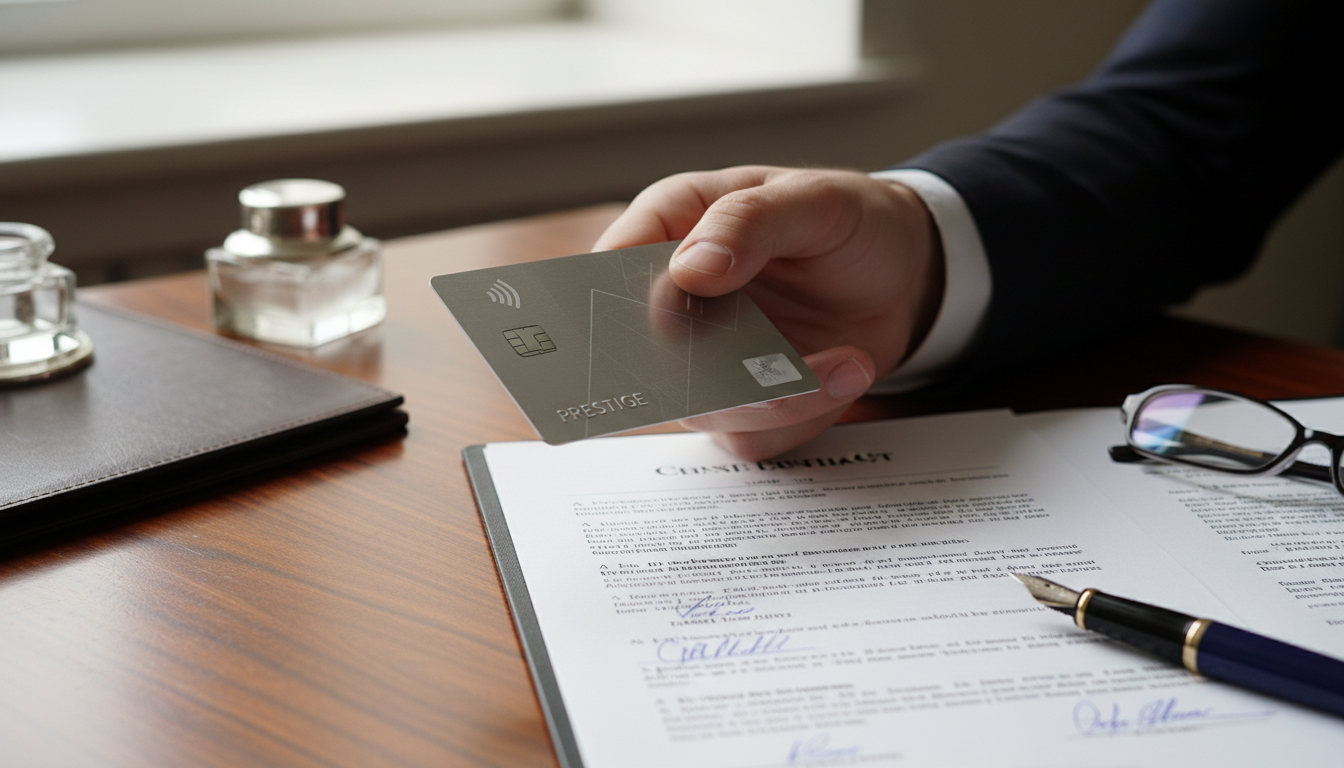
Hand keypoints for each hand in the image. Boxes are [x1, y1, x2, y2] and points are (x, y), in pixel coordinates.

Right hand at [593, 166, 943, 459]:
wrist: (907, 273)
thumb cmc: (849, 221)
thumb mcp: (812, 200)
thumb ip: (747, 223)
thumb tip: (689, 269)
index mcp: (669, 228)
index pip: (608, 270)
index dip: (621, 306)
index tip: (670, 325)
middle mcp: (673, 301)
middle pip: (642, 360)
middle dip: (706, 378)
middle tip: (776, 371)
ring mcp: (703, 359)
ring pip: (699, 410)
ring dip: (777, 400)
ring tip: (850, 361)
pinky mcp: (742, 404)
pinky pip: (750, 436)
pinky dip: (804, 415)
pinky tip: (849, 372)